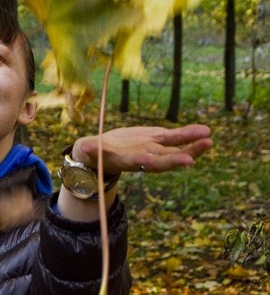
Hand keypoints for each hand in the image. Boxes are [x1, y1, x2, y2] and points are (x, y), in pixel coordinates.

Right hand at [72, 124, 212, 173]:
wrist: (103, 152)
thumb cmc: (96, 153)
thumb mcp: (92, 151)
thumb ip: (92, 150)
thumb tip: (85, 148)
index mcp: (132, 162)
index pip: (152, 163)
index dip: (169, 162)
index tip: (187, 161)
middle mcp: (146, 158)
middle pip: (169, 158)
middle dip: (187, 153)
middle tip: (206, 145)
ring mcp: (153, 150)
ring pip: (176, 149)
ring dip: (194, 145)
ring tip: (209, 138)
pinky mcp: (156, 140)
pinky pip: (175, 138)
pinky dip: (189, 134)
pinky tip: (205, 130)